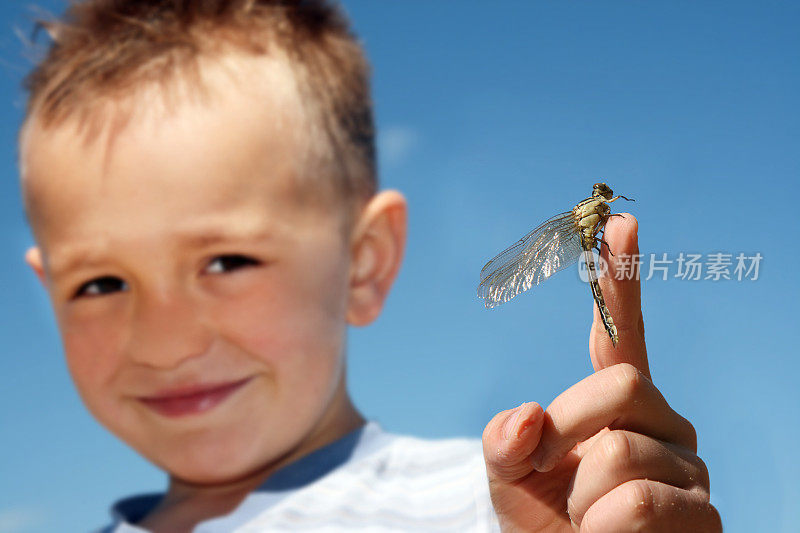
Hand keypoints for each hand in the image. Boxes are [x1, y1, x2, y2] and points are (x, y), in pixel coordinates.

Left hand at [482, 214, 720, 531]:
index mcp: (616, 403)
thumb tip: (527, 418)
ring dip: (581, 499)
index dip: (620, 281)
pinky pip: (641, 506)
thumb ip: (504, 440)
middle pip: (618, 388)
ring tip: (587, 522)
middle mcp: (663, 424)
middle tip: (549, 474)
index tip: (621, 222)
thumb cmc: (544, 522)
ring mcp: (688, 470)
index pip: (621, 335)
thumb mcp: (507, 475)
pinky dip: (604, 531)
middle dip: (566, 432)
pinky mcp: (704, 518)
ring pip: (623, 455)